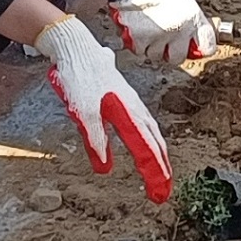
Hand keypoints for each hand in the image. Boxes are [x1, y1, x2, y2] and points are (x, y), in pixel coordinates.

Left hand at [32, 13, 171, 199]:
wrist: (76, 47)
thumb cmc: (79, 78)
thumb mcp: (83, 114)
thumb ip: (96, 140)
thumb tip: (104, 168)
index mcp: (128, 114)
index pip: (147, 150)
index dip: (155, 174)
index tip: (160, 193)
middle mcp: (135, 108)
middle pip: (154, 142)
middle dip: (162, 167)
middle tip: (165, 189)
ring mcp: (131, 101)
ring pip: (151, 130)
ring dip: (157, 152)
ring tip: (161, 169)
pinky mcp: (124, 96)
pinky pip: (143, 121)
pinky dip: (150, 137)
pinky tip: (146, 138)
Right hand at [109, 0, 215, 66]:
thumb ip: (189, 17)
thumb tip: (191, 31)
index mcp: (193, 18)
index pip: (207, 46)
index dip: (201, 48)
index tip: (196, 47)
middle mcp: (178, 30)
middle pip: (177, 57)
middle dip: (171, 52)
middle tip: (165, 42)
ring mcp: (158, 36)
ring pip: (156, 55)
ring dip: (152, 47)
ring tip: (148, 31)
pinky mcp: (139, 38)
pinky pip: (139, 50)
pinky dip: (137, 44)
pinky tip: (137, 30)